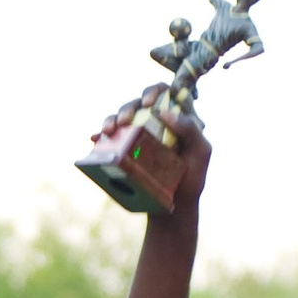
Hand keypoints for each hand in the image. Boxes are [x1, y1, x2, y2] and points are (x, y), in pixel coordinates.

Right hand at [96, 93, 211, 210]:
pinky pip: (111, 138)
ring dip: (112, 119)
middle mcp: (156, 123)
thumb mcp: (201, 153)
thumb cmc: (191, 179)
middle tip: (124, 121)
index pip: (164, 93)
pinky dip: (102, 137)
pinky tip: (96, 139)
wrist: (175, 206)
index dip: (154, 92)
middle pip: (138, 103)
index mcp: (176, 118)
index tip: (148, 104)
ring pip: (122, 118)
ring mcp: (139, 136)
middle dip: (128, 108)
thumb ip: (191, 129)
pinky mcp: (126, 149)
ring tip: (107, 131)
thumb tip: (165, 112)